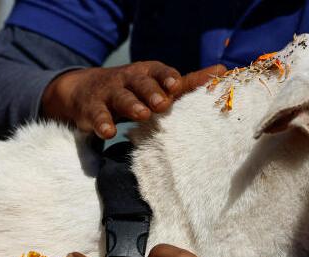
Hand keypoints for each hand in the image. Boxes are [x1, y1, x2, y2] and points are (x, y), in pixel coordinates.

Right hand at [42, 62, 226, 138]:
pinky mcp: (92, 109)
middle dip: (152, 91)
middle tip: (163, 103)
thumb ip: (188, 82)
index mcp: (147, 73)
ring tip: (142, 115)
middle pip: (140, 83)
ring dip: (132, 105)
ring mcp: (109, 93)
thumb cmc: (133, 90)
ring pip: (121, 97)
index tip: (176, 85)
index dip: (167, 77)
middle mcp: (128, 79)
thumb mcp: (157, 84)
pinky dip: (103, 123)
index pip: (159, 72)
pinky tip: (108, 133)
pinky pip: (97, 115)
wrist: (86, 91)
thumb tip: (223, 72)